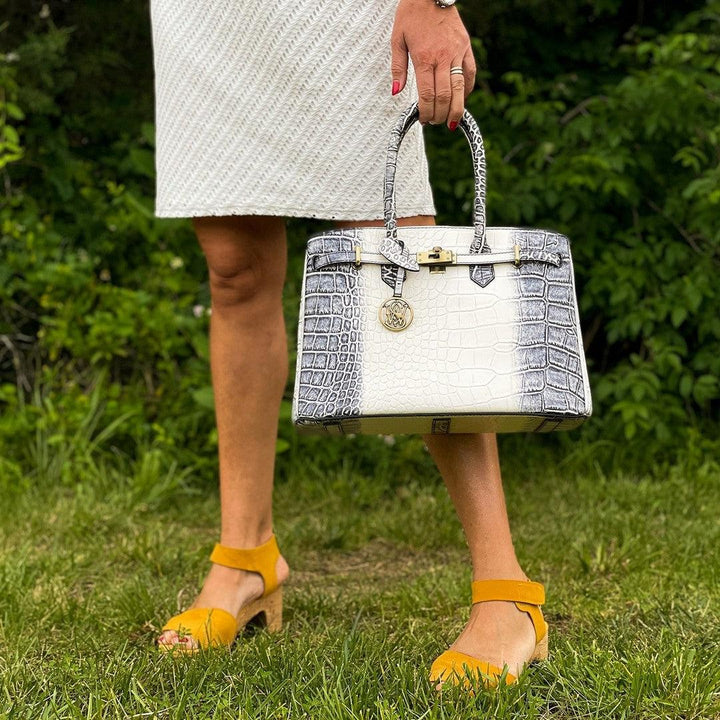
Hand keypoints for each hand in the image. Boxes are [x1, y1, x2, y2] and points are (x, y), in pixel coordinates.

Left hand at [390, 0, 475, 129]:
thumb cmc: (411, 14)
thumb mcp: (397, 39)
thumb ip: (397, 67)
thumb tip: (396, 91)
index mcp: (424, 57)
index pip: (427, 94)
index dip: (426, 112)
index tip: (423, 120)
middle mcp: (442, 57)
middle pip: (444, 96)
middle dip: (439, 114)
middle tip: (435, 122)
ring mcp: (457, 52)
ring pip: (460, 88)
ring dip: (456, 109)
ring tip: (450, 121)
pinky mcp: (466, 47)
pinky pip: (470, 73)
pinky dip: (467, 90)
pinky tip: (461, 99)